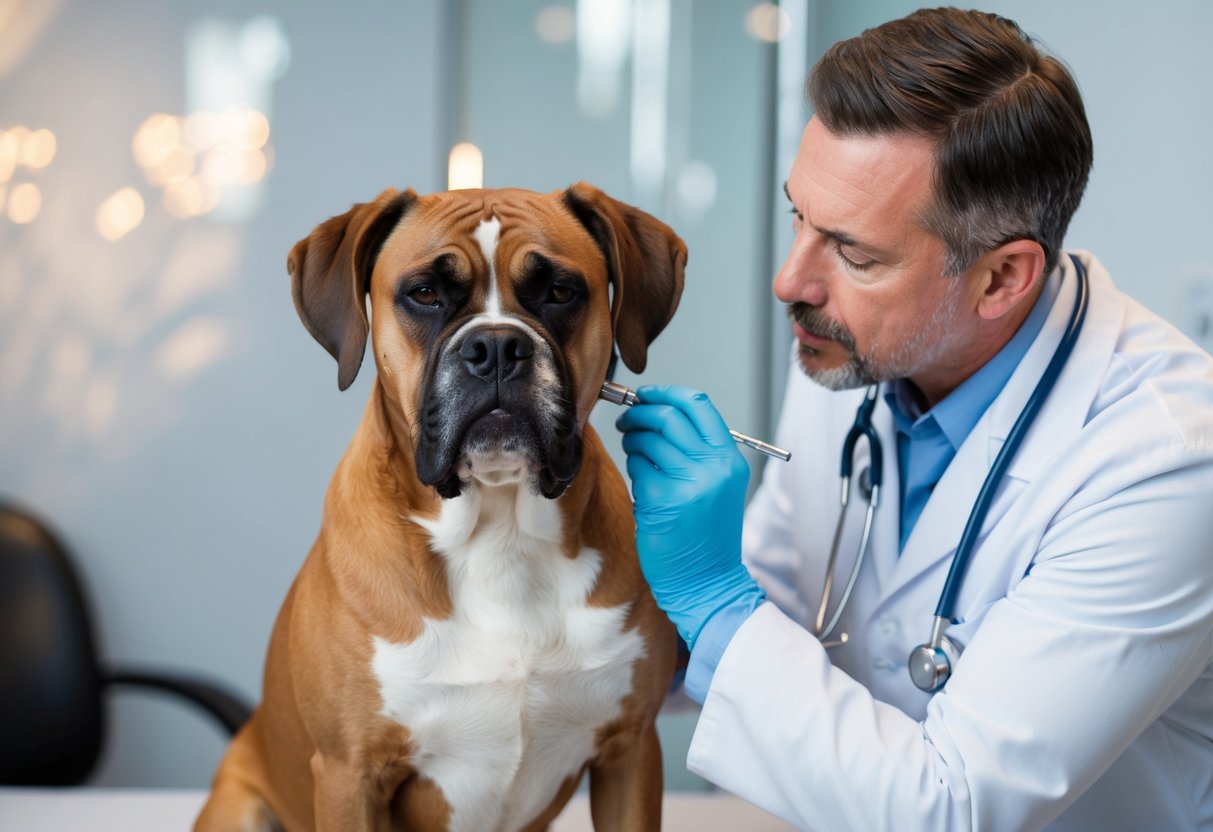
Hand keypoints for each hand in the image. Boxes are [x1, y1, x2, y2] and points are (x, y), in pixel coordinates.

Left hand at [617, 385, 764, 649]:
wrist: (708, 580)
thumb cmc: (706, 533)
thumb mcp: (716, 484)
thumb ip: (696, 450)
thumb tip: (657, 412)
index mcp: (729, 459)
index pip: (698, 404)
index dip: (667, 393)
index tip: (646, 395)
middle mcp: (713, 467)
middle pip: (668, 417)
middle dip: (640, 413)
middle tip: (627, 421)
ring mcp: (687, 483)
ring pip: (647, 441)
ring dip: (633, 441)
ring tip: (634, 452)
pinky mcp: (661, 500)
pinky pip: (637, 468)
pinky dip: (634, 469)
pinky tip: (642, 483)